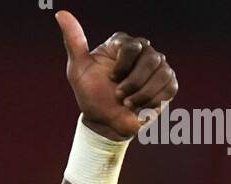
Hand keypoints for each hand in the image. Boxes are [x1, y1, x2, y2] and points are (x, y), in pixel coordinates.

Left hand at [55, 11, 178, 141]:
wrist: (105, 123)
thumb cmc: (91, 96)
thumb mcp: (78, 70)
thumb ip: (74, 41)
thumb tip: (60, 13)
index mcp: (123, 44)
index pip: (133, 46)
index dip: (122, 68)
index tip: (111, 79)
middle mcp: (143, 50)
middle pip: (151, 59)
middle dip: (133, 83)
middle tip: (119, 95)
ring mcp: (158, 66)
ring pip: (162, 73)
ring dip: (142, 94)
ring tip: (129, 103)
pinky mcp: (168, 82)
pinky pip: (169, 87)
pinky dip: (154, 101)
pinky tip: (142, 106)